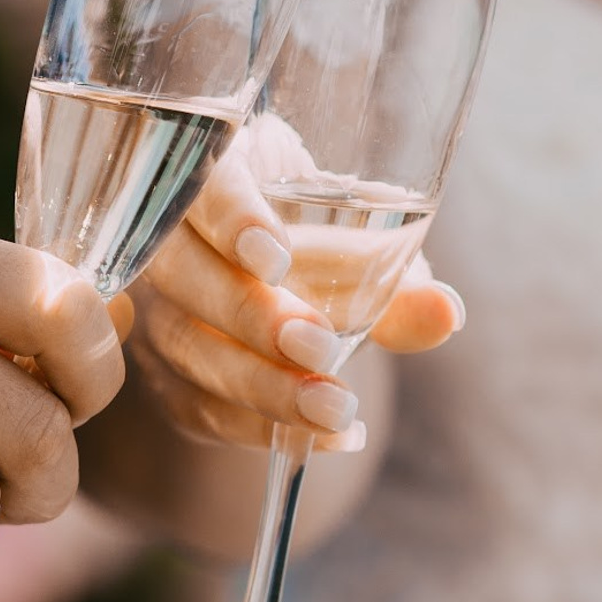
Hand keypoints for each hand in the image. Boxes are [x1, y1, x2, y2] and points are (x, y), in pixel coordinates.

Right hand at [125, 131, 462, 453]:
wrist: (280, 267)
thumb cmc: (320, 231)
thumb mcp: (364, 241)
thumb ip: (395, 274)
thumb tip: (446, 313)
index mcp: (218, 165)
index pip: (204, 182)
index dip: (232, 218)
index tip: (276, 258)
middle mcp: (167, 233)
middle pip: (183, 273)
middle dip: (251, 316)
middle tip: (321, 350)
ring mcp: (156, 302)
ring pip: (184, 345)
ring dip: (261, 384)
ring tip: (334, 410)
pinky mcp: (167, 368)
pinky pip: (197, 403)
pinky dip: (262, 426)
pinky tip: (327, 436)